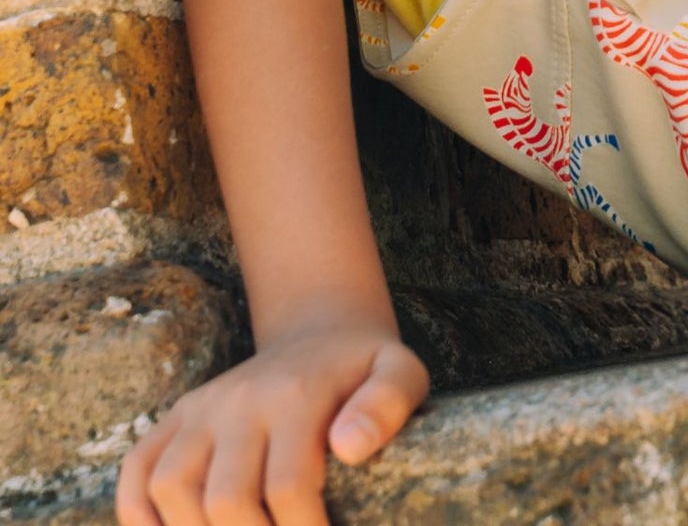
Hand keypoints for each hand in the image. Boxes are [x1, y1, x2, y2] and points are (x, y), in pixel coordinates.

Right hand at [115, 316, 428, 525]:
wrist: (320, 331)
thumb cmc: (364, 370)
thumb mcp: (401, 373)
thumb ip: (388, 405)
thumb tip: (349, 448)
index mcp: (297, 393)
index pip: (289, 486)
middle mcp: (239, 398)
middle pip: (226, 498)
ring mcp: (202, 407)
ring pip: (171, 488)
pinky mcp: (176, 416)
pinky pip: (136, 470)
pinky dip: (138, 515)